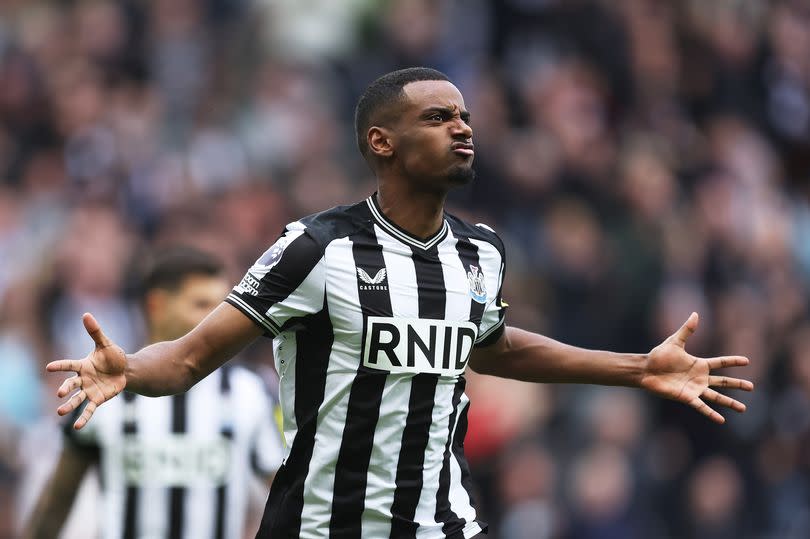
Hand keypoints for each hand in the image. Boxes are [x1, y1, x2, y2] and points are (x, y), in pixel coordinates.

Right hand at [46, 313, 127, 429]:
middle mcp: (83, 379)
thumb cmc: (113, 356)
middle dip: (66, 388)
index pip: (69, 365)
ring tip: (60, 412)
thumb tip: (86, 314)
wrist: (126, 370)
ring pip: (77, 399)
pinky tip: (77, 427)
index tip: (48, 367)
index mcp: (83, 365)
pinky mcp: (97, 399)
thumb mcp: (106, 344)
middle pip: (72, 384)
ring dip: (69, 405)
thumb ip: (95, 332)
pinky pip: (89, 409)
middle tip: (59, 393)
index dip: (60, 366)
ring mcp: (89, 390)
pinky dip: (83, 418)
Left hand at [640, 312, 753, 423]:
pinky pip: (701, 406)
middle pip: (723, 382)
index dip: (733, 361)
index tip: (747, 361)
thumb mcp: (675, 341)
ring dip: (729, 402)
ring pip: (716, 397)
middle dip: (737, 384)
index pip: (720, 362)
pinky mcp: (687, 397)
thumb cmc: (659, 356)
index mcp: (699, 364)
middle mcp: (699, 378)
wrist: (645, 369)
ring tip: (743, 409)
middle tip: (752, 387)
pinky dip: (711, 413)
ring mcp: (694, 388)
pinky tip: (721, 420)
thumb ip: (687, 330)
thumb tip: (696, 314)